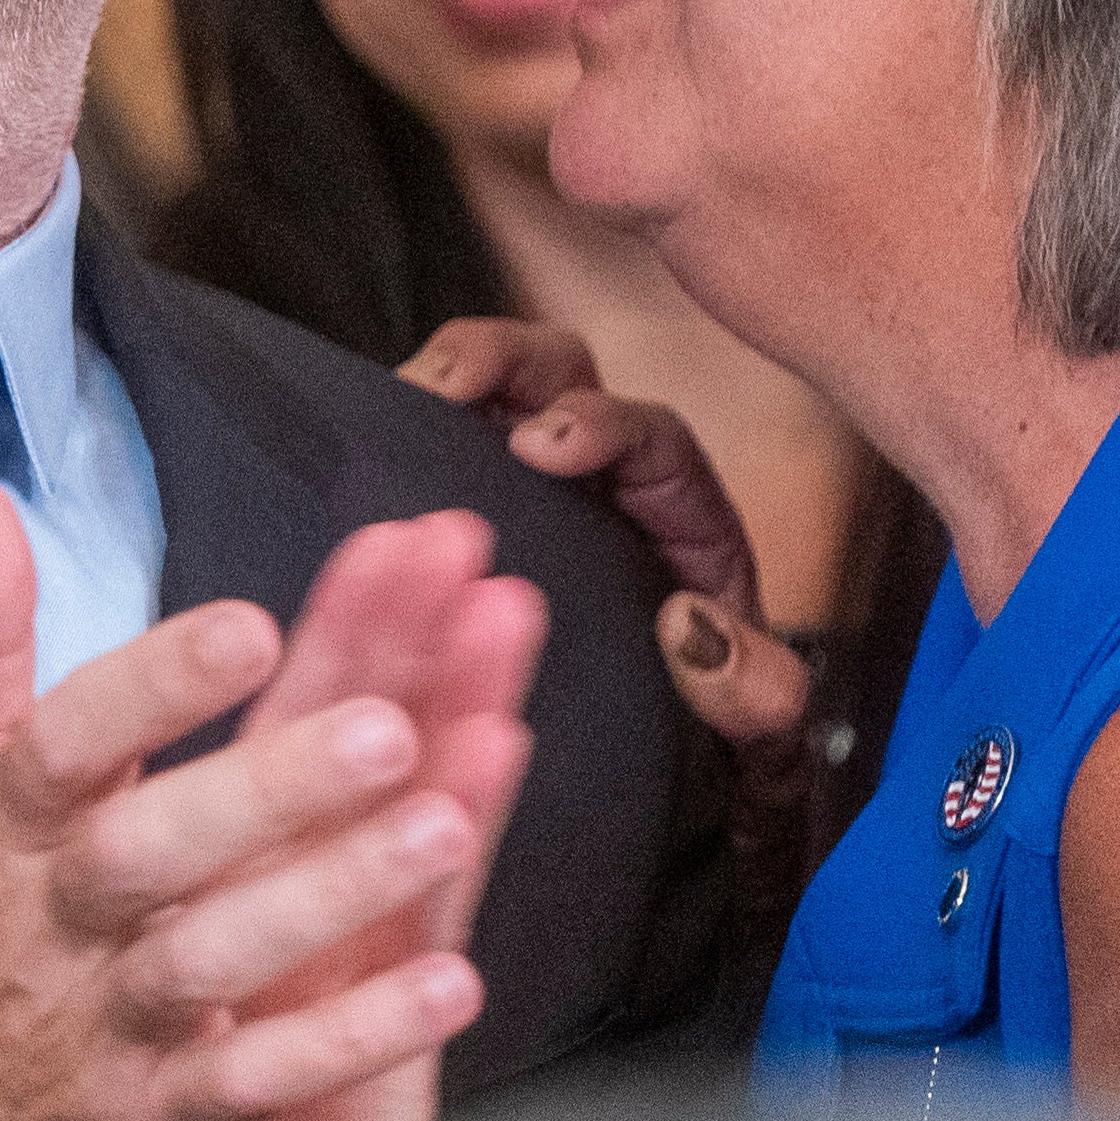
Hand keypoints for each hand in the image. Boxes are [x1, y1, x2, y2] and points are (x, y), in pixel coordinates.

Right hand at [0, 482, 518, 1120]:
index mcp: (10, 826)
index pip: (68, 742)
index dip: (153, 685)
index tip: (252, 625)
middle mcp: (59, 920)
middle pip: (153, 849)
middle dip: (270, 788)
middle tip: (389, 728)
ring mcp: (111, 1026)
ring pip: (217, 960)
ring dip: (331, 895)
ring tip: (443, 830)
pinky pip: (259, 1083)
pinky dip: (351, 1039)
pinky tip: (449, 990)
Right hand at [404, 316, 811, 743]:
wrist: (661, 759)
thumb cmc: (704, 723)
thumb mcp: (754, 721)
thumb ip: (756, 689)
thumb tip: (691, 628)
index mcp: (677, 510)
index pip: (648, 436)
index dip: (597, 425)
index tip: (543, 444)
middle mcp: (603, 479)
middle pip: (561, 377)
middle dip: (507, 361)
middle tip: (451, 384)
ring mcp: (531, 490)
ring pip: (492, 393)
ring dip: (449, 376)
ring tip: (402, 397)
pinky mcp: (473, 511)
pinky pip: (439, 449)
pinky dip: (405, 432)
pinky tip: (364, 454)